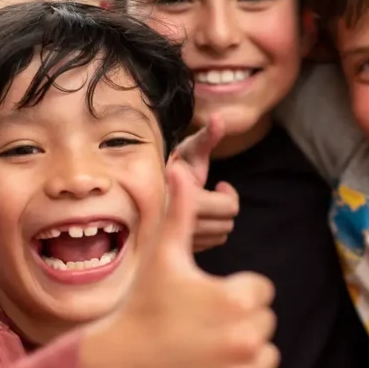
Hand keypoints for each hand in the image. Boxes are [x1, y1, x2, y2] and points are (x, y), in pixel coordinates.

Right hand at [82, 162, 278, 367]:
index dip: (234, 292)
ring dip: (244, 355)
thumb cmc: (144, 303)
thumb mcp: (164, 254)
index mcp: (237, 299)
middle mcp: (246, 338)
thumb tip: (181, 167)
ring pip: (266, 358)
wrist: (117, 364)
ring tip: (204, 350)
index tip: (204, 299)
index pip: (261, 291)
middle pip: (264, 324)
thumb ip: (182, 209)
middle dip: (239, 322)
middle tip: (199, 326)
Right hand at [171, 114, 240, 250]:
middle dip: (225, 207)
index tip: (220, 184)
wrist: (138, 185)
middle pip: (226, 224)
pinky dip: (207, 233)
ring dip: (217, 221)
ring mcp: (176, 240)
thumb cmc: (170, 162)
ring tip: (204, 205)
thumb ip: (207, 136)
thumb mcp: (189, 148)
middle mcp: (180, 224)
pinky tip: (195, 219)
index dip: (229, 194)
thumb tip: (219, 118)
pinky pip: (206, 246)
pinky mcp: (174, 249)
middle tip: (214, 193)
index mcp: (186, 198)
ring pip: (218, 237)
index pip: (229, 207)